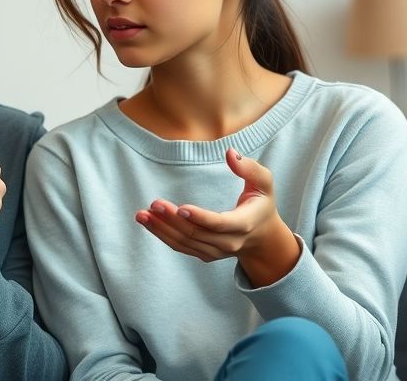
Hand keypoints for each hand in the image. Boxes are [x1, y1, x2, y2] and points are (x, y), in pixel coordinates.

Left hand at [134, 148, 299, 286]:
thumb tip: (230, 152)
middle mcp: (229, 243)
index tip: (181, 208)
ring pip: (185, 243)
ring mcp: (216, 252)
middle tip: (154, 203)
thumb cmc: (262, 204)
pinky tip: (148, 222)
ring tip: (142, 214)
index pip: (220, 224)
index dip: (200, 217)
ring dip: (161, 229)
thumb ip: (249, 168)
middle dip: (172, 220)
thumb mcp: (264, 183)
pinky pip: (181, 247)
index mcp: (244, 224)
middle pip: (196, 234)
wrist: (263, 238)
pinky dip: (163, 235)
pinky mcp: (204, 254)